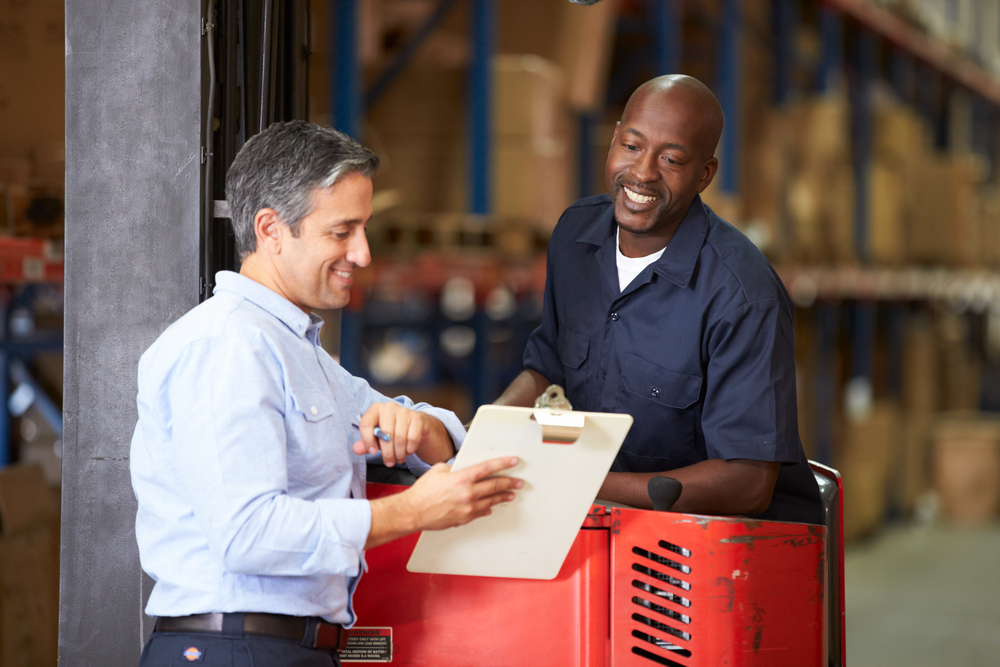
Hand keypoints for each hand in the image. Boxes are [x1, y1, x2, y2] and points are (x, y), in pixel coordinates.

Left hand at [351, 402, 438, 466]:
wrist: (415, 426)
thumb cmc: (392, 430)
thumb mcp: (377, 437)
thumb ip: (366, 443)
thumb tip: (356, 449)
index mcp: (375, 409)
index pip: (366, 424)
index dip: (368, 440)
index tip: (372, 452)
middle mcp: (389, 407)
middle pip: (385, 433)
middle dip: (387, 453)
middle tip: (389, 462)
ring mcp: (404, 411)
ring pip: (400, 438)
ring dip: (399, 453)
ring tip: (399, 458)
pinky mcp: (417, 418)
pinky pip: (412, 438)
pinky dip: (410, 449)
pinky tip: (408, 451)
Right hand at [366, 456, 522, 547]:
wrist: (414, 511)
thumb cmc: (423, 491)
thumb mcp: (439, 471)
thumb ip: (455, 469)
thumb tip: (463, 469)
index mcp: (462, 478)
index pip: (487, 468)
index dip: (502, 464)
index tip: (513, 461)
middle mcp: (467, 493)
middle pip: (494, 486)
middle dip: (509, 483)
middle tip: (519, 482)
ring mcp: (467, 508)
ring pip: (491, 501)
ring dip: (502, 497)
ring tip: (511, 495)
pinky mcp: (464, 518)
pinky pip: (481, 512)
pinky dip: (488, 508)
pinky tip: (492, 507)